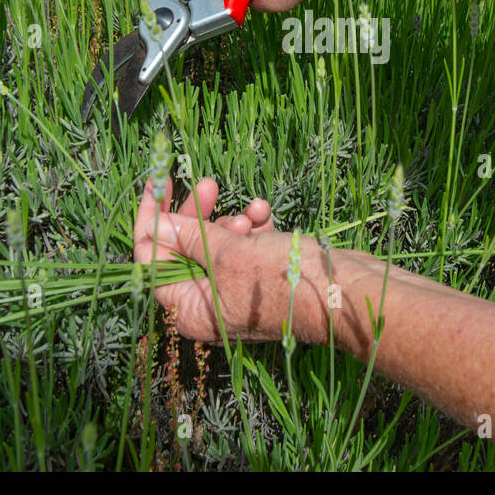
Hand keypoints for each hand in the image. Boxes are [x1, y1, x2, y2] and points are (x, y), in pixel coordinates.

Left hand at [132, 175, 301, 342]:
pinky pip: (244, 246)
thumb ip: (188, 237)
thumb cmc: (280, 281)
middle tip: (207, 184)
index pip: (152, 261)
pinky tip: (265, 214)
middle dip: (198, 215)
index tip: (158, 184)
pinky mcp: (258, 276)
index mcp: (190, 310)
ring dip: (232, 221)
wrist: (343, 292)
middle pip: (185, 248)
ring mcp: (234, 289)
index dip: (152, 220)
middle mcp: (208, 303)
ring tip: (250, 214)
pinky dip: (252, 228)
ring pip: (217, 244)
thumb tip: (154, 224)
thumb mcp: (227, 255)